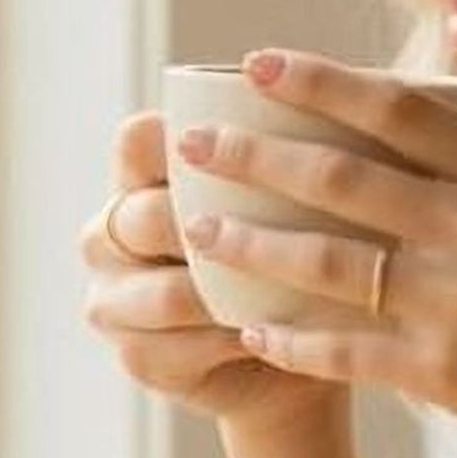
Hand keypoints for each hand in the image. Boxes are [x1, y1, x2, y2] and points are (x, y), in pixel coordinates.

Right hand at [80, 109, 345, 437]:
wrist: (300, 348)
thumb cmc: (303, 249)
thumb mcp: (300, 195)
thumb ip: (297, 155)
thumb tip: (345, 101)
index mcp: (138, 176)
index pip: (137, 142)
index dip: (177, 139)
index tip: (240, 145)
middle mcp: (111, 233)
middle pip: (147, 217)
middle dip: (210, 224)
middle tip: (287, 227)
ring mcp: (114, 299)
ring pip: (165, 293)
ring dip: (224, 294)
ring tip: (287, 289)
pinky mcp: (137, 356)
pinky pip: (177, 349)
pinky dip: (227, 342)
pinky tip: (270, 335)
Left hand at [173, 50, 456, 457]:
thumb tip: (407, 126)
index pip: (397, 110)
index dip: (319, 82)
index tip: (257, 64)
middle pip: (341, 176)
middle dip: (255, 155)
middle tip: (193, 144)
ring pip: (325, 260)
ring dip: (251, 244)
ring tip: (198, 232)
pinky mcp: (443, 370)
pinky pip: (342, 348)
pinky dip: (290, 339)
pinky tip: (249, 331)